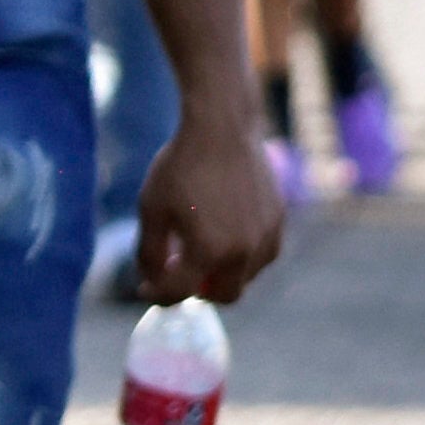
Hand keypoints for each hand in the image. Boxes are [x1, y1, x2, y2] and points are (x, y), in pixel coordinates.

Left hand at [135, 117, 288, 305]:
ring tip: (200, 249)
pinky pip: (262, 254)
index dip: (157, 295)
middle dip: (198, 291)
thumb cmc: (181, 167)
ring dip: (222, 274)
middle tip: (179, 272)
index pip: (180, 293)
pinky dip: (242, 255)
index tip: (146, 287)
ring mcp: (267, 237)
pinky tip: (223, 233)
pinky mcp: (278, 221)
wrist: (223, 128)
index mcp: (209, 251)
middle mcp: (244, 251)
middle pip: (223, 296)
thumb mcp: (152, 210)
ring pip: (246, 277)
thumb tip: (151, 283)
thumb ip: (149, 253)